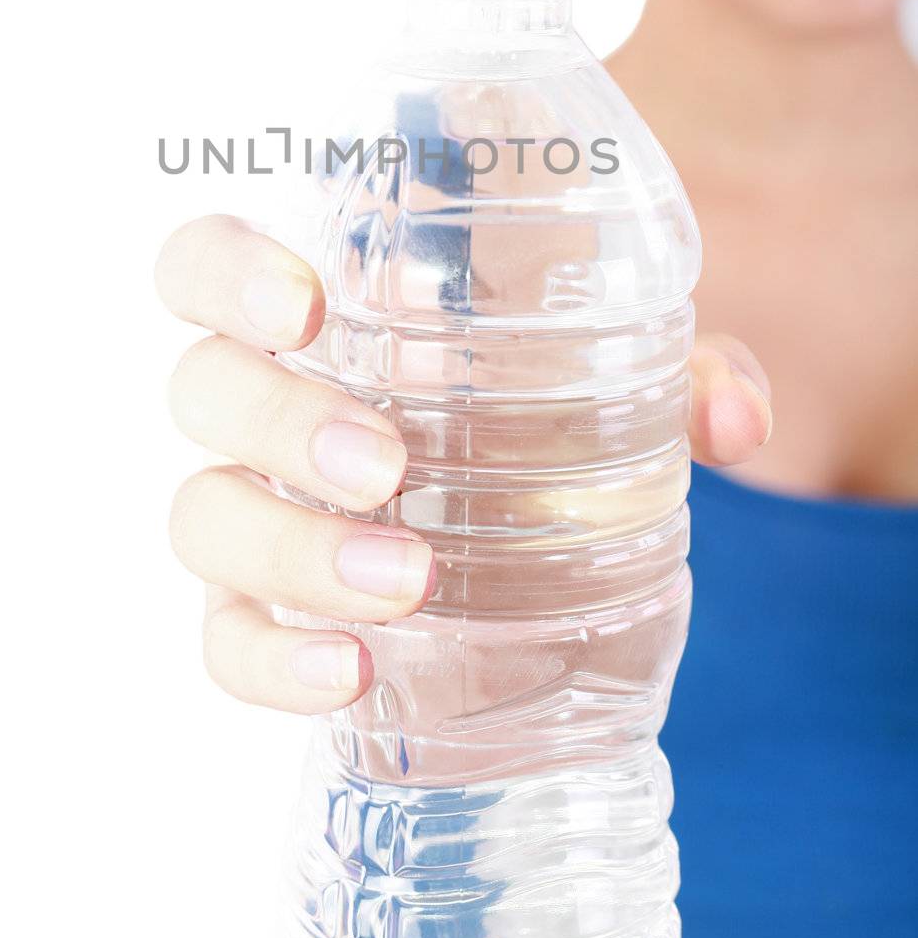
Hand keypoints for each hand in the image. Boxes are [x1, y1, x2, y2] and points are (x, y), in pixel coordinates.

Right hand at [157, 215, 772, 716]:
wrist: (522, 556)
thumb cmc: (541, 420)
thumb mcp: (615, 379)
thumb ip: (682, 369)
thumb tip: (734, 419)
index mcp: (325, 316)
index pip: (207, 264)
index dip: (229, 273)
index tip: (306, 309)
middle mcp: (265, 405)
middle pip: (202, 388)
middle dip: (281, 421)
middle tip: (386, 463)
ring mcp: (256, 511)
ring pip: (203, 516)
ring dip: (294, 548)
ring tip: (409, 585)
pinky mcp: (262, 613)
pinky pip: (225, 639)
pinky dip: (273, 661)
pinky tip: (352, 673)